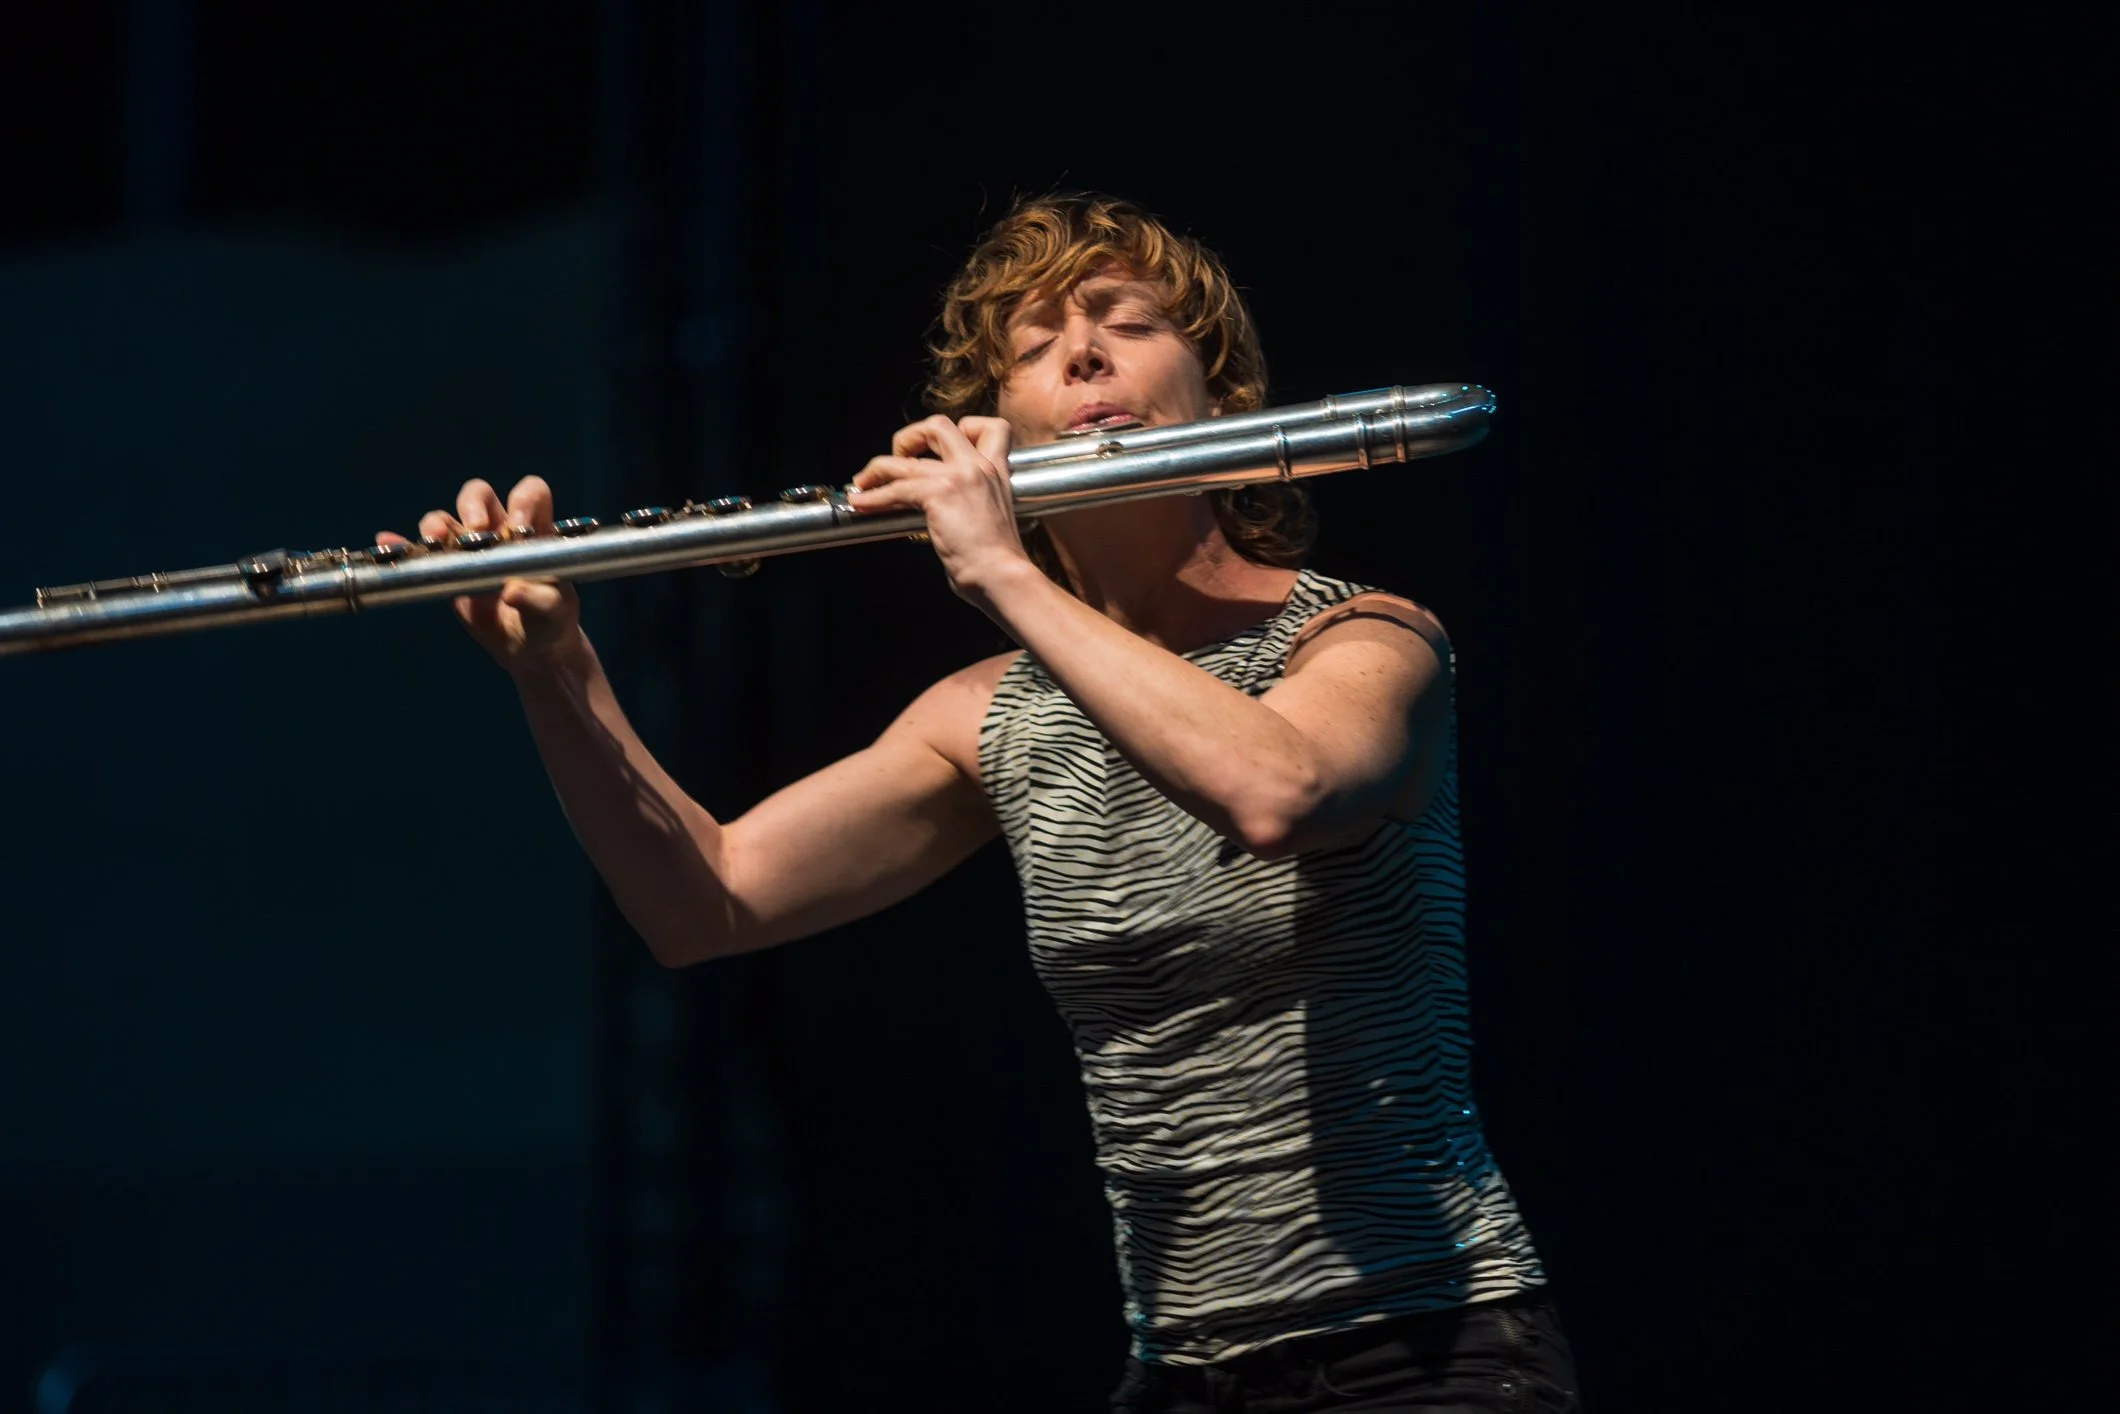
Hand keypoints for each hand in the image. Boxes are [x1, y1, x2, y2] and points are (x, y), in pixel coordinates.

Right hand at [376, 476, 581, 672]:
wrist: (529, 648)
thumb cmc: (551, 621)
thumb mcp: (554, 611)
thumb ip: (539, 600)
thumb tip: (512, 592)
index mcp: (534, 531)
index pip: (530, 492)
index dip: (524, 499)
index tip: (519, 527)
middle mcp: (500, 530)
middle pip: (479, 495)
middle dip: (473, 505)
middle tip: (476, 531)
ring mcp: (471, 549)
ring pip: (446, 520)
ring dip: (437, 525)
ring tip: (436, 542)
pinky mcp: (449, 569)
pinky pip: (422, 550)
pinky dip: (403, 544)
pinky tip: (388, 543)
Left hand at [847, 415, 1029, 601]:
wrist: (1001, 575)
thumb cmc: (997, 561)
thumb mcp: (993, 516)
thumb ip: (971, 502)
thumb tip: (938, 511)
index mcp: (996, 471)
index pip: (988, 427)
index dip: (962, 428)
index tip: (943, 449)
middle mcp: (978, 466)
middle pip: (938, 425)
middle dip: (910, 436)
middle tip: (899, 458)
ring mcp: (957, 477)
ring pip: (903, 460)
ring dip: (876, 470)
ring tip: (862, 484)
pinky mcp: (938, 494)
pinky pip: (895, 489)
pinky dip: (872, 497)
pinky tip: (861, 504)